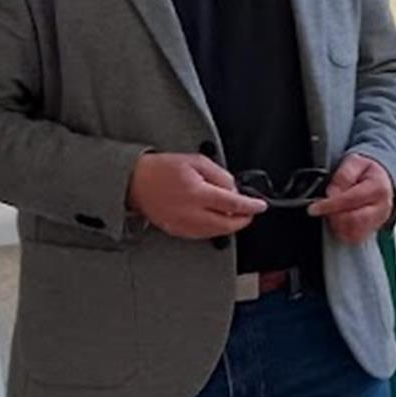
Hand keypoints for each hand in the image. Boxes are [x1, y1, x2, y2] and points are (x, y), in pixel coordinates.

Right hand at [128, 152, 263, 238]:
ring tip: (232, 214)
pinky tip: (215, 219)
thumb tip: (233, 188)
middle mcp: (190, 212)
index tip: (260, 206)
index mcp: (197, 193)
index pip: (233, 204)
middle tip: (249, 212)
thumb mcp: (196, 161)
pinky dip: (213, 229)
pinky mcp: (176, 230)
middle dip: (243, 220)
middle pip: (228, 224)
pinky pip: (202, 235)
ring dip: (229, 226)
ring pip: (216, 233)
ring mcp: (183, 224)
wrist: (135, 181)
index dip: (251, 206)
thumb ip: (219, 175)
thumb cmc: (162, 169)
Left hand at [309, 152, 395, 244]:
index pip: (351, 200)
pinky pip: (355, 238)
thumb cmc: (367, 172)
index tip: (313, 208)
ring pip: (353, 232)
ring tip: (331, 213)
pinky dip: (342, 232)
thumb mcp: (355, 162)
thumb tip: (332, 192)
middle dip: (333, 216)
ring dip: (336, 225)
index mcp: (378, 188)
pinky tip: (338, 220)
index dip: (330, 205)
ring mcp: (378, 221)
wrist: (383, 181)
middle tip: (322, 208)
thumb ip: (343, 175)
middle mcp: (381, 207)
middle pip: (353, 220)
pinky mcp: (373, 230)